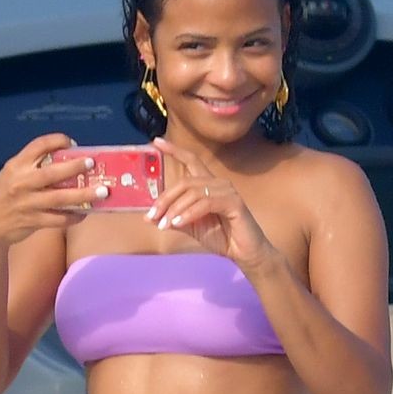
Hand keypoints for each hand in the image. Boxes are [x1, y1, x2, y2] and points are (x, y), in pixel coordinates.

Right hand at [0, 133, 106, 250]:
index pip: (38, 146)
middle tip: (92, 163)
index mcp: (16, 166)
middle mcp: (22, 183)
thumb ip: (31, 165)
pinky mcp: (33, 221)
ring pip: (60, 198)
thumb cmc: (3, 195)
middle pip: (53, 172)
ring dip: (84, 195)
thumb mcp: (11, 174)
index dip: (57, 140)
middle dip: (75, 167)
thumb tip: (66, 158)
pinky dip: (74, 216)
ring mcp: (28, 203)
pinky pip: (59, 219)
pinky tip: (85, 213)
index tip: (72, 142)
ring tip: (102, 192)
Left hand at [145, 137, 277, 269]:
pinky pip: (205, 203)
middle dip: (165, 198)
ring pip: (193, 192)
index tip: (156, 141)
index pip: (191, 161)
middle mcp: (217, 183)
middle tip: (152, 216)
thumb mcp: (190, 226)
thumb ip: (172, 218)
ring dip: (175, 209)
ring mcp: (227, 191)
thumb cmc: (220, 236)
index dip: (174, 150)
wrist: (244, 252)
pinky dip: (188, 213)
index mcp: (207, 185)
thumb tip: (148, 216)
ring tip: (164, 225)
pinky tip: (178, 224)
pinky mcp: (234, 202)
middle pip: (185, 181)